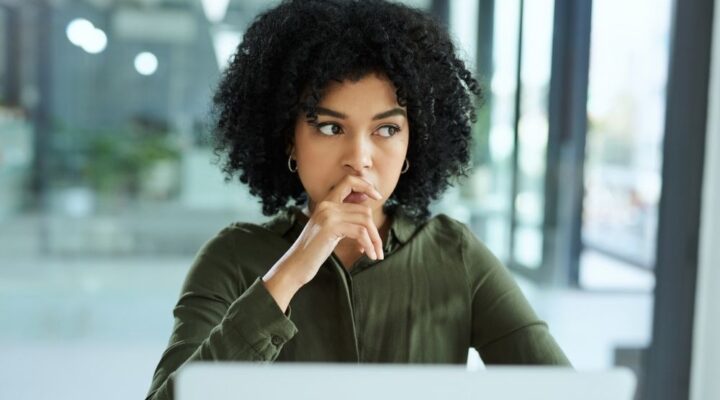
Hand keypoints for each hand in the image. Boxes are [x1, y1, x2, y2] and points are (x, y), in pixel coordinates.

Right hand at [262, 175, 383, 309]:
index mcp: (326, 202)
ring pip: (365, 221)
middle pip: (364, 209)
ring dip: (375, 240)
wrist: (296, 264)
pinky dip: (369, 245)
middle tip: (379, 247)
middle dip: (375, 230)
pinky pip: (360, 232)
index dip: (366, 185)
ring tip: (376, 254)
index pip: (349, 181)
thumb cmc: (314, 250)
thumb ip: (345, 217)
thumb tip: (366, 208)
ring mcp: (328, 214)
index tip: (378, 196)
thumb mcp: (330, 229)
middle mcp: (327, 204)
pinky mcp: (330, 227)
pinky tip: (369, 255)